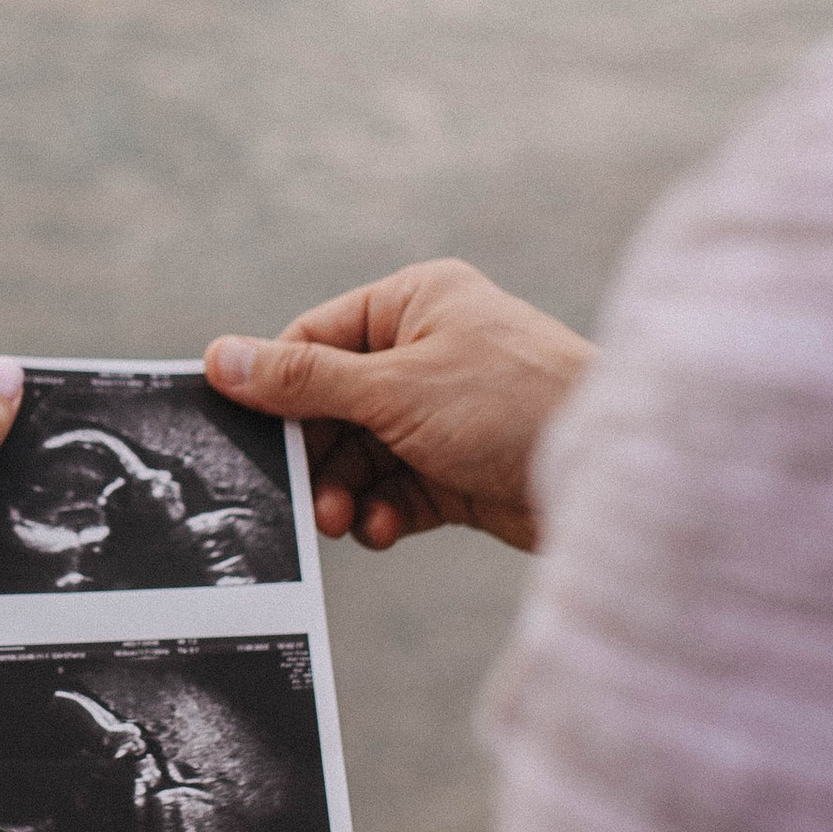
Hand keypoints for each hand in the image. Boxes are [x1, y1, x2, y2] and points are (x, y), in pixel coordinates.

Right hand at [206, 261, 592, 552]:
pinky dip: (382, 510)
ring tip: (341, 520)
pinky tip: (381, 529)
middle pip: (335, 403)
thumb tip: (220, 358)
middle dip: (317, 454)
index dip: (276, 387)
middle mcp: (430, 349)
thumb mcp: (393, 388)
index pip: (316, 338)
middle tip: (300, 497)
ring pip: (364, 452)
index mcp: (417, 302)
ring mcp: (446, 411)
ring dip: (346, 489)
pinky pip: (397, 488)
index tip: (240, 432)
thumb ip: (304, 380)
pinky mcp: (461, 467)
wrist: (612, 478)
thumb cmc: (515, 404)